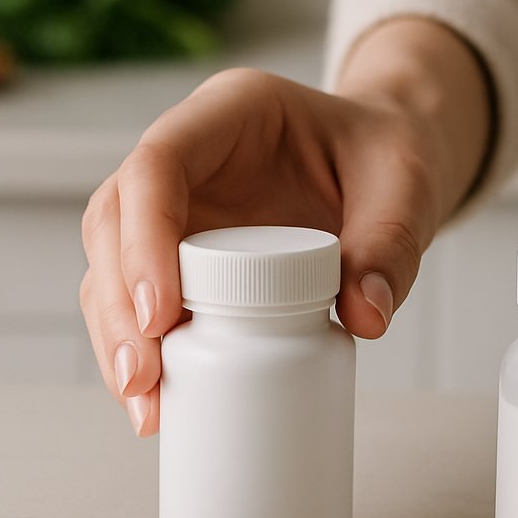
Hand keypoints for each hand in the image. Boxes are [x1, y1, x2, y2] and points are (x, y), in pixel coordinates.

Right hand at [79, 17, 490, 435]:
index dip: (144, 238)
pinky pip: (137, 299)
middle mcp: (186, 157)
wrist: (384, 168)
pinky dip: (141, 350)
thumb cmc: (386, 157)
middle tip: (143, 378)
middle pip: (113, 219)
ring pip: (110, 264)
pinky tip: (156, 401)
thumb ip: (392, 244)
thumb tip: (365, 318)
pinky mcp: (177, 255)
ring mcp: (175, 206)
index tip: (161, 315)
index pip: (157, 164)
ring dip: (117, 336)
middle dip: (118, 303)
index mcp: (230, 112)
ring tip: (146, 405)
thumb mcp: (406, 185)